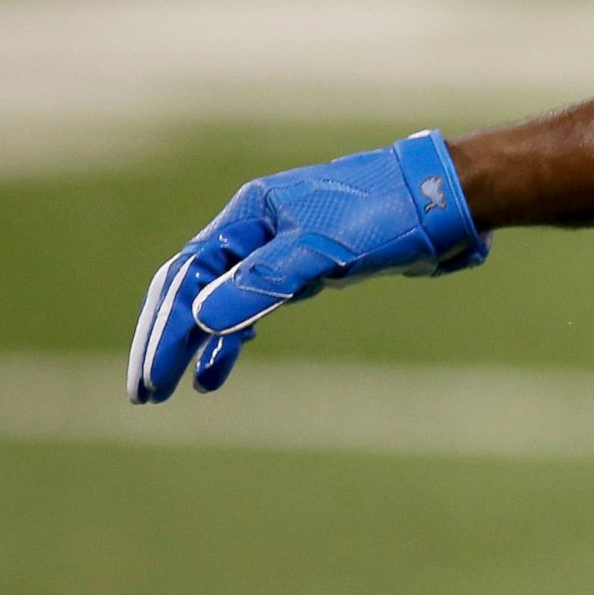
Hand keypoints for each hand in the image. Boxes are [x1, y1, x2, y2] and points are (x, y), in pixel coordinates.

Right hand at [125, 131, 488, 403]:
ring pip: (225, 299)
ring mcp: (283, 246)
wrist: (447, 201)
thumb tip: (199, 319)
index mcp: (250, 214)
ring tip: (178, 389)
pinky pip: (256, 303)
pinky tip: (221, 366)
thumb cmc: (388, 216)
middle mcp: (258, 227)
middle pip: (195, 287)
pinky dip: (237, 334)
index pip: (188, 276)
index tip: (152, 378)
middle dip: (169, 338)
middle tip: (146, 392)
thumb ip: (263, 282)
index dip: (164, 329)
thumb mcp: (322, 250)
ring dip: (199, 342)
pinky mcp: (311, 264)